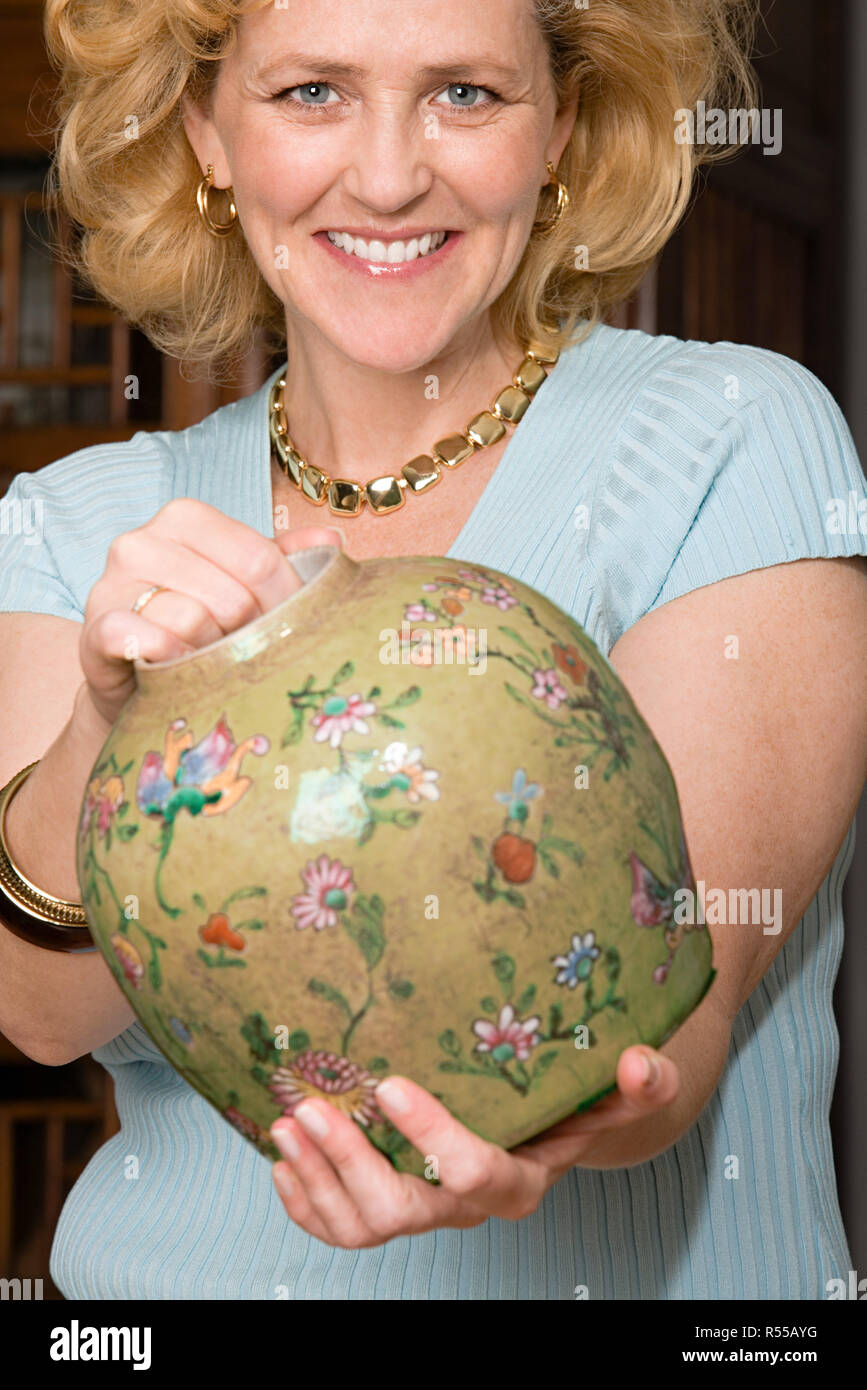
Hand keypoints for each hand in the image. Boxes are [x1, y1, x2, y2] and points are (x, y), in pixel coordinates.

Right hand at [77, 498, 341, 731]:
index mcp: (185, 518)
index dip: (285, 602)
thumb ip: (284, 562)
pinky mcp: (94, 628)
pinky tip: (177, 669)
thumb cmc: (201, 632)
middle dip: (252, 635)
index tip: (290, 628)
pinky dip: (167, 657)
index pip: (259, 557)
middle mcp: (142, 541)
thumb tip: (331, 541)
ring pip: (192, 619)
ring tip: (211, 664)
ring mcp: (111, 583)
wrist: (141, 686)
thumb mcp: (245, 590)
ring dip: (212, 654)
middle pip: (232, 595)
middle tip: (250, 655)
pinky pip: (141, 638)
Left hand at [270, 1043, 679, 1247]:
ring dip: (316, 1179)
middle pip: (401, 1210)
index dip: (430, 1136)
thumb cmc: (570, 1105)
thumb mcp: (609, 1092)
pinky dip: (304, 1201)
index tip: (390, 1083)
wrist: (540, 1129)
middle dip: (350, 1163)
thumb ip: (640, 1082)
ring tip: (287, 1124)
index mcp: (517, 1180)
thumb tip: (642, 1062)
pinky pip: (339, 1228)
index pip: (472, 1172)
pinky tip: (283, 1160)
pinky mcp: (389, 1210)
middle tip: (309, 1108)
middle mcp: (465, 1209)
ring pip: (362, 1225)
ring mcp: (424, 1213)